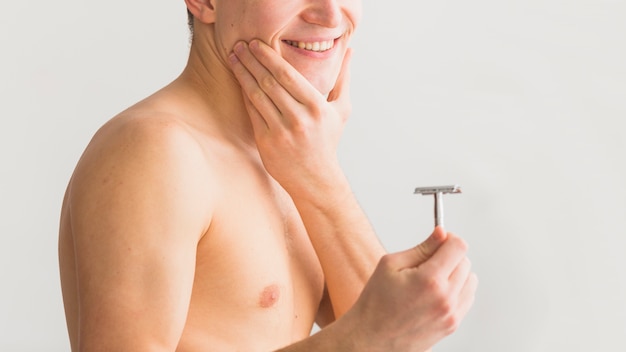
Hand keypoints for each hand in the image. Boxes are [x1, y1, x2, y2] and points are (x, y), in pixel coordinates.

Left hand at [228, 39, 351, 196]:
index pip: (287, 75)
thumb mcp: (341, 109)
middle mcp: (298, 119)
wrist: (315, 179)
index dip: (269, 57)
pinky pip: (252, 112)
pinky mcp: (266, 142)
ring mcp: (280, 131)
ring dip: (243, 74)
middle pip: (269, 82)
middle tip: (240, 45)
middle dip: (251, 60)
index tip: (256, 43)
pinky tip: (239, 81)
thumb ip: (343, 79)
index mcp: (316, 107)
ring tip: (234, 58)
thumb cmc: (328, 141)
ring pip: (256, 95)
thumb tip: (349, 51)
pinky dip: (244, 94)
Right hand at [348, 227, 477, 351]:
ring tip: (432, 279)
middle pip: (465, 262)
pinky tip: (436, 293)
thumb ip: (422, 248)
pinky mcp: (452, 325)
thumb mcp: (391, 265)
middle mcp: (445, 298)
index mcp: (430, 280)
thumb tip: (441, 233)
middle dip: (449, 256)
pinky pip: (467, 298)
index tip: (440, 240)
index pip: (458, 247)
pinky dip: (456, 291)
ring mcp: (451, 314)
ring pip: (469, 280)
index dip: (449, 239)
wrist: (371, 338)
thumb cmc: (376, 302)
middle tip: (428, 261)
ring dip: (455, 274)